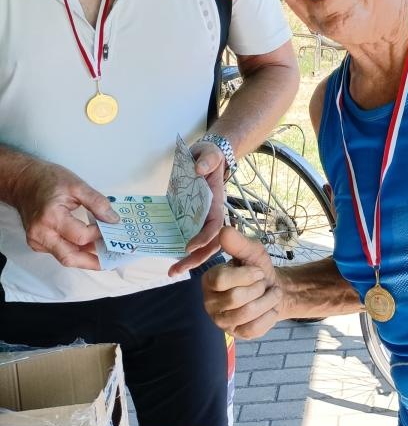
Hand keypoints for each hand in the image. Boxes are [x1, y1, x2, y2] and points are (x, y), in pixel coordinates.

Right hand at [13, 159, 116, 269]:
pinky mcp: (37, 243)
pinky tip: (89, 246)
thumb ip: (97, 202)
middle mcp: (41, 233)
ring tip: (104, 254)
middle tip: (111, 260)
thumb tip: (113, 219)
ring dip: (85, 257)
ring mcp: (37, 241)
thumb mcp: (77, 185)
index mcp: (51, 217)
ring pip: (64, 257)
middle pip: (69, 257)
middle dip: (92, 261)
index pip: (80, 237)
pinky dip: (75, 251)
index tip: (112, 228)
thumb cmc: (48, 180)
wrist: (24, 182)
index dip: (98, 235)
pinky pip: (59, 252)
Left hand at [169, 141, 228, 276]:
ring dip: (189, 260)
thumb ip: (207, 159)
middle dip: (196, 259)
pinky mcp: (192, 219)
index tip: (188, 247)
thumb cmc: (209, 156)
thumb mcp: (209, 153)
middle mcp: (212, 214)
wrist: (207, 157)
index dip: (204, 238)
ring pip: (202, 246)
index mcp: (217, 202)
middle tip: (176, 271)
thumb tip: (200, 169)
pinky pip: (190, 238)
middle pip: (210, 243)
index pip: (215, 225)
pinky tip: (171, 259)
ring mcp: (202, 219)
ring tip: (172, 272)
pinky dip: (183, 251)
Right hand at [202, 225, 283, 338]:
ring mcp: (222, 321)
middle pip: (235, 298)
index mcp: (209, 281)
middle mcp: (210, 303)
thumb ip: (238, 243)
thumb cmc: (258, 269)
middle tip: (263, 283)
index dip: (246, 275)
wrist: (273, 289)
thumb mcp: (251, 252)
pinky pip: (254, 329)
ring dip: (268, 301)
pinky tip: (269, 309)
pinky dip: (269, 316)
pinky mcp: (236, 334)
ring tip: (271, 294)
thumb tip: (223, 231)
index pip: (221, 280)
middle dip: (259, 287)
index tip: (258, 271)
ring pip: (247, 314)